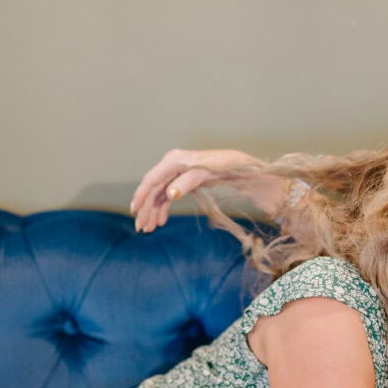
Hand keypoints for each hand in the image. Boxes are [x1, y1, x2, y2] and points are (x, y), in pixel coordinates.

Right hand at [130, 149, 280, 232]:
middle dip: (146, 208)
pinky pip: (169, 194)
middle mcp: (176, 163)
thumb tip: (170, 193)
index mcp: (179, 158)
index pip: (154, 178)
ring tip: (149, 228)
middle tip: (142, 228)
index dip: (142, 195)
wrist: (251, 169)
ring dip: (153, 211)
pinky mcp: (187, 179)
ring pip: (160, 193)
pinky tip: (161, 220)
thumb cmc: (236, 165)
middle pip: (154, 187)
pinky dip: (164, 208)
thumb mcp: (214, 171)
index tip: (136, 211)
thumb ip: (191, 180)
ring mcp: (181, 171)